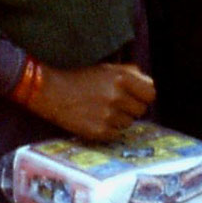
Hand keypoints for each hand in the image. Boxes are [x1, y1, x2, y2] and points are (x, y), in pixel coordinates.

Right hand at [27, 62, 155, 141]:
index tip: (136, 97)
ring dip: (119, 119)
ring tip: (102, 110)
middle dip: (131, 107)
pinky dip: (109, 129)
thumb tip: (148, 83)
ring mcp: (108, 116)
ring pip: (129, 123)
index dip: (143, 96)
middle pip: (141, 110)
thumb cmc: (78, 77)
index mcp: (121, 78)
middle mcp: (117, 97)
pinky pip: (116, 134)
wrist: (50, 91)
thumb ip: (130, 73)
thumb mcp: (105, 68)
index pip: (150, 93)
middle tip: (115, 103)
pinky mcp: (99, 132)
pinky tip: (96, 119)